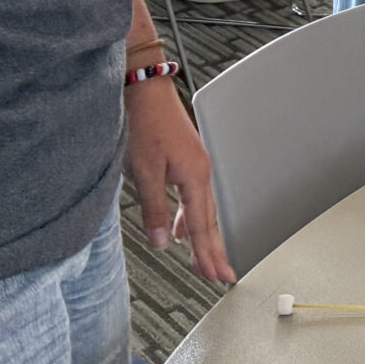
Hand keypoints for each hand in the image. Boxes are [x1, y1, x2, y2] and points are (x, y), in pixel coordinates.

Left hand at [124, 77, 233, 284]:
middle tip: (221, 275)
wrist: (144, 88)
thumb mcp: (143, 171)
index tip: (215, 276)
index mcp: (194, 176)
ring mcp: (194, 163)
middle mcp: (200, 170)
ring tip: (201, 258)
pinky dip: (190, 216)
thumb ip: (154, 209)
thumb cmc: (145, 121)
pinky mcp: (186, 158)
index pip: (201, 226)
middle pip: (209, 220)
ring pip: (202, 209)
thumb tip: (161, 241)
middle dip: (213, 250)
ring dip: (201, 235)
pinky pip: (194, 196)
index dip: (207, 254)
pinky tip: (179, 225)